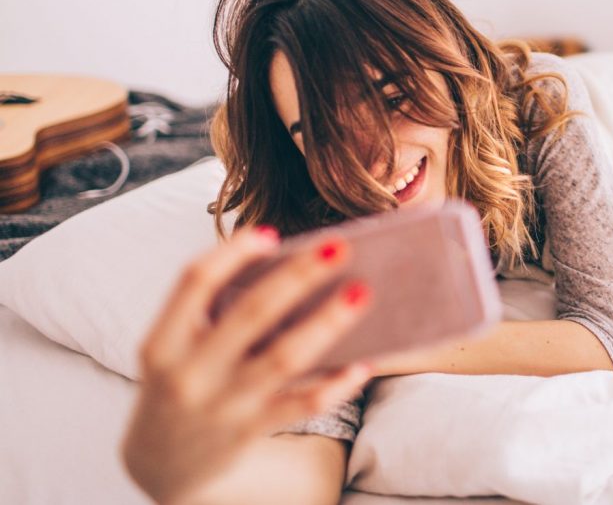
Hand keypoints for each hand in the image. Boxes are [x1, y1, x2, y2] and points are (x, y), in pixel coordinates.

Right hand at [119, 226, 373, 504]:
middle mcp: (190, 373)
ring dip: (328, 322)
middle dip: (300, 275)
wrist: (159, 465)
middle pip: (252, 312)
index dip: (232, 253)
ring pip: (286, 357)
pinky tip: (364, 363)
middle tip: (341, 247)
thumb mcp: (172, 349)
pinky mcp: (251, 432)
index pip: (194, 282)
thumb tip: (289, 265)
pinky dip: (338, 383)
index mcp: (162, 342)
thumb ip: (210, 312)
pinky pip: (304, 404)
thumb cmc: (178, 384)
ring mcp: (222, 405)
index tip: (271, 234)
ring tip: (361, 293)